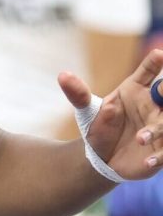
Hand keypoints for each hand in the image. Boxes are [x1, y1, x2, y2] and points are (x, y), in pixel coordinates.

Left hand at [59, 49, 162, 179]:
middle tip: (162, 94)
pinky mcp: (161, 149)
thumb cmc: (99, 126)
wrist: (102, 157)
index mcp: (135, 90)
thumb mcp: (87, 110)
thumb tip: (62, 76)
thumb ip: (78, 93)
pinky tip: (147, 161)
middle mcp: (152, 105)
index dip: (154, 63)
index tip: (157, 53)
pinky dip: (159, 156)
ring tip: (140, 138)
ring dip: (158, 129)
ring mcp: (160, 126)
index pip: (147, 73)